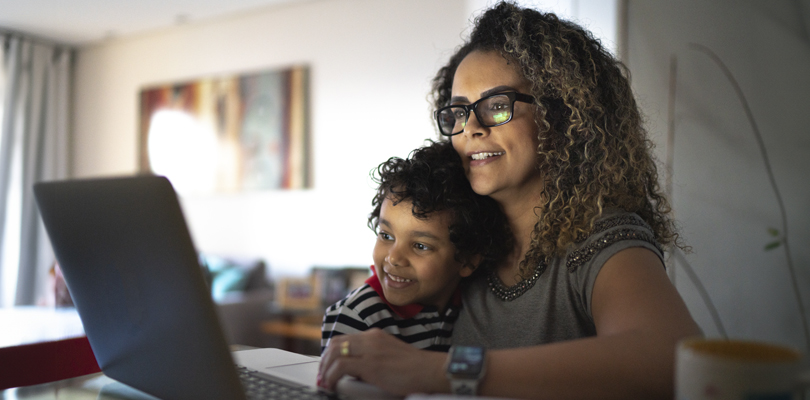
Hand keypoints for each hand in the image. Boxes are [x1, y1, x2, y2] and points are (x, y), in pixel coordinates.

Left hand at [317, 328, 447, 395]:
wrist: (430, 370)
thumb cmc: (415, 369)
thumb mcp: (390, 356)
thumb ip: (373, 358)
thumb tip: (355, 371)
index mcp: (375, 336)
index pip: (344, 339)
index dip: (331, 353)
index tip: (327, 367)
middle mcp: (371, 339)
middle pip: (336, 343)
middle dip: (324, 360)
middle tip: (322, 376)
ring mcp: (370, 350)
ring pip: (335, 352)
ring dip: (325, 369)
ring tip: (325, 383)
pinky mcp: (371, 364)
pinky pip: (341, 366)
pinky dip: (331, 376)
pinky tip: (331, 385)